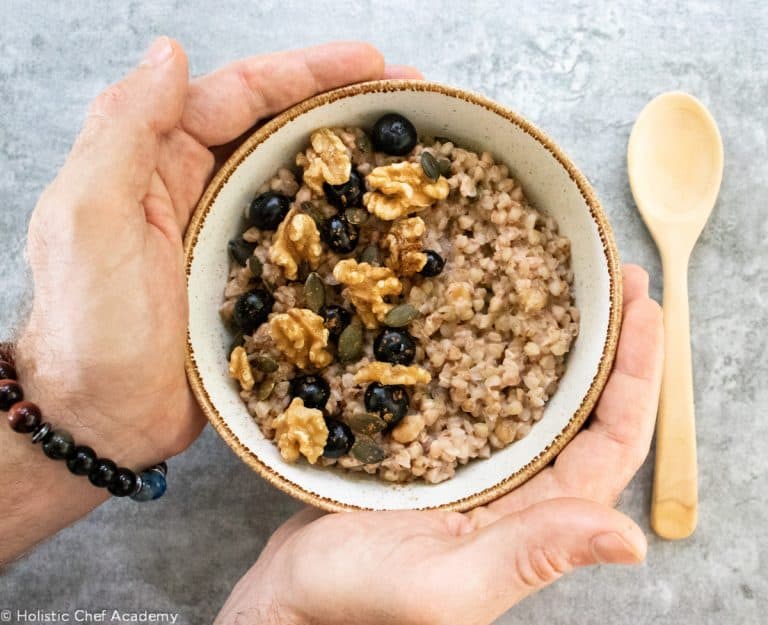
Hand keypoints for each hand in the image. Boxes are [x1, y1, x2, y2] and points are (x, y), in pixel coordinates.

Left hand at [2, 39, 419, 563]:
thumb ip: (123, 132)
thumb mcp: (88, 221)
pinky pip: (304, 239)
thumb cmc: (89, 330)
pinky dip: (342, 222)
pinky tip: (380, 221)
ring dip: (350, 157)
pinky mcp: (253, 283)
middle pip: (278, 128)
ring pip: (297, 178)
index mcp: (157, 163)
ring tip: (409, 146)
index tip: (369, 63)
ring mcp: (229, 237)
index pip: (239, 96)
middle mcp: (197, 191)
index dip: (305, 71)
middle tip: (409, 94)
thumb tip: (169, 55)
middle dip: (343, 105)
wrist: (103, 421)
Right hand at [215, 265, 663, 624]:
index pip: (613, 441)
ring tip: (574, 287)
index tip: (644, 308)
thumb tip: (632, 541)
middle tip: (619, 278)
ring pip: (543, 399)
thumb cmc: (359, 598)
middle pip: (588, 410)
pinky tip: (494, 321)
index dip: (638, 375)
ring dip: (565, 344)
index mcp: (537, 520)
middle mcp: (521, 490)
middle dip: (612, 344)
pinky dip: (503, 356)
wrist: (295, 593)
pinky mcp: (442, 454)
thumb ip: (530, 555)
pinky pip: (489, 397)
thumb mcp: (446, 584)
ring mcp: (483, 470)